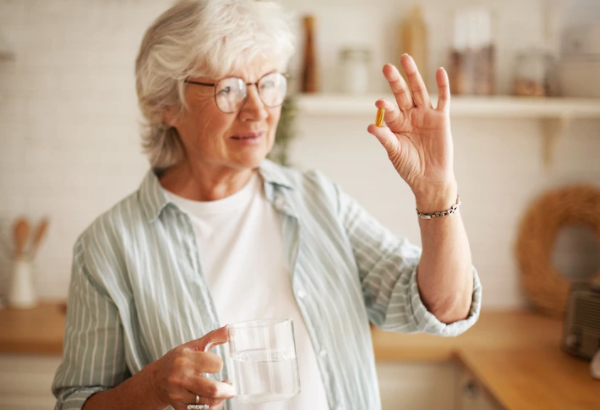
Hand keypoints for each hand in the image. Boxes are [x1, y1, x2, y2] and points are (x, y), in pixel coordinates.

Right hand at [150, 326, 234, 409]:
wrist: (156, 379)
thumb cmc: (178, 359)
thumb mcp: (193, 345)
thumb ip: (213, 337)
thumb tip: (232, 329)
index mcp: (186, 359)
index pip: (215, 364)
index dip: (219, 364)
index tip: (217, 365)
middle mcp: (181, 377)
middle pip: (212, 389)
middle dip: (227, 390)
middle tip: (230, 386)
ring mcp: (179, 394)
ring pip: (208, 402)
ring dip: (221, 399)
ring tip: (223, 392)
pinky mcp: (179, 407)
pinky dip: (210, 408)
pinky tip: (213, 401)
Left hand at [367, 54, 455, 196]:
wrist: (430, 179)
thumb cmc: (409, 166)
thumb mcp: (395, 152)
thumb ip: (385, 138)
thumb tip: (370, 126)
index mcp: (396, 124)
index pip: (389, 110)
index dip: (385, 106)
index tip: (380, 103)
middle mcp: (410, 115)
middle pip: (402, 93)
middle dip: (395, 80)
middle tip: (387, 67)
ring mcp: (426, 115)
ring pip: (419, 90)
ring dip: (413, 75)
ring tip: (405, 58)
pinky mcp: (441, 118)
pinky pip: (442, 99)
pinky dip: (442, 85)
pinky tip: (439, 71)